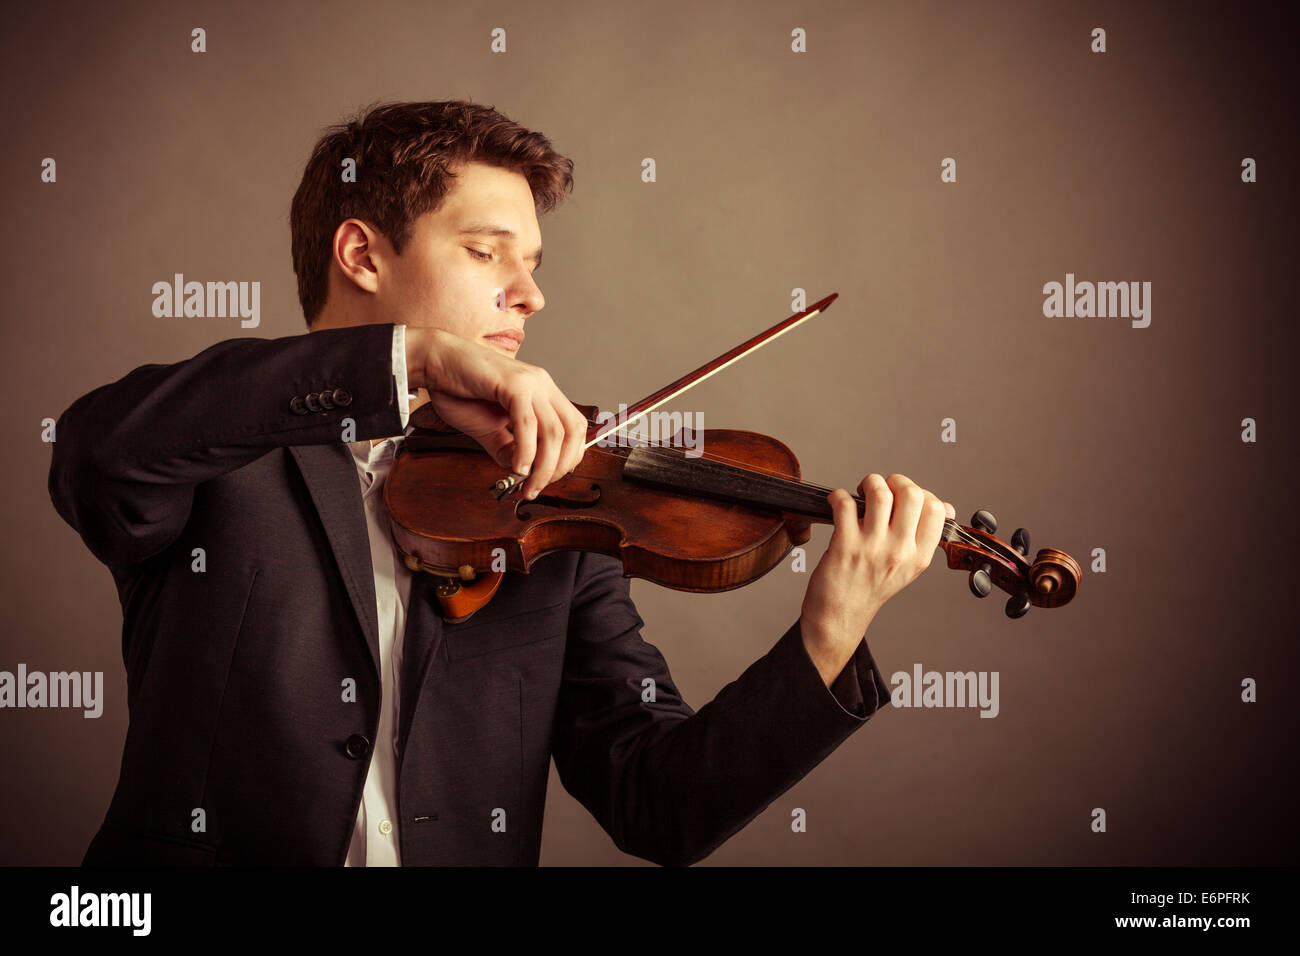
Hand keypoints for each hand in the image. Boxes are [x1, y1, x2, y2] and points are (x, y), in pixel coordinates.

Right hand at [405, 327, 588, 498]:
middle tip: (537, 487)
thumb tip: (523, 473)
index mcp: (544, 393)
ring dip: (544, 466)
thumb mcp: (489, 429)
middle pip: (572, 432)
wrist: (435, 362)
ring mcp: (531, 382)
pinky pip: (527, 424)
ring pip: (554, 431)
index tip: (547, 479)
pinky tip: (517, 466)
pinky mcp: (513, 383)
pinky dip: (526, 450)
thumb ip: (509, 449)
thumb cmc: (459, 390)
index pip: (574, 429)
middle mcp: (543, 385)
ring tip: (527, 484)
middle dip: (559, 467)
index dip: (567, 459)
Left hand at [800, 473, 954, 687]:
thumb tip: (946, 508)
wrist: (840, 615)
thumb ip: (923, 537)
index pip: (936, 509)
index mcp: (919, 556)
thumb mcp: (908, 567)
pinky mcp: (844, 546)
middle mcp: (899, 551)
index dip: (922, 492)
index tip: (906, 495)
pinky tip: (837, 503)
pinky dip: (838, 496)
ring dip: (870, 483)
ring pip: (880, 494)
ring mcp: (872, 548)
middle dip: (896, 480)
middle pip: (911, 494)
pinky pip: (845, 504)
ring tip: (862, 491)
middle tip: (884, 487)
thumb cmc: (870, 588)